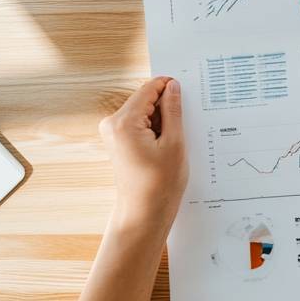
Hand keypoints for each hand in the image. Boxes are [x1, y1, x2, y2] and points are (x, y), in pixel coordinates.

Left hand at [98, 76, 187, 229]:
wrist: (143, 214)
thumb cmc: (159, 184)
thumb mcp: (174, 143)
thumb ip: (173, 110)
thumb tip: (173, 87)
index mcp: (124, 122)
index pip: (149, 89)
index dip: (169, 87)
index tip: (187, 93)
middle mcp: (112, 124)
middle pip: (145, 99)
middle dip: (165, 107)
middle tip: (182, 126)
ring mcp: (112, 133)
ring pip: (143, 111)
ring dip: (160, 120)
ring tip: (172, 142)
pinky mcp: (117, 141)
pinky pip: (138, 123)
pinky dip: (153, 129)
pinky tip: (165, 145)